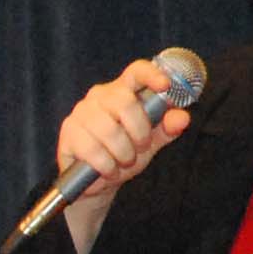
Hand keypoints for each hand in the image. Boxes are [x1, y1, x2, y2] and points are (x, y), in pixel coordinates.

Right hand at [51, 56, 196, 253]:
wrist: (96, 182)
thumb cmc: (124, 155)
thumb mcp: (150, 142)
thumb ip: (166, 129)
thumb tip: (183, 117)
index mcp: (122, 92)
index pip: (136, 72)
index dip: (151, 75)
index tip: (165, 85)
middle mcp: (99, 96)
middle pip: (125, 102)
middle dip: (139, 131)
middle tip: (141, 146)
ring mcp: (81, 113)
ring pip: (109, 130)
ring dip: (123, 152)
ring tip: (123, 161)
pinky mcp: (69, 133)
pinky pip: (93, 149)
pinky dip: (107, 165)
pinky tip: (108, 170)